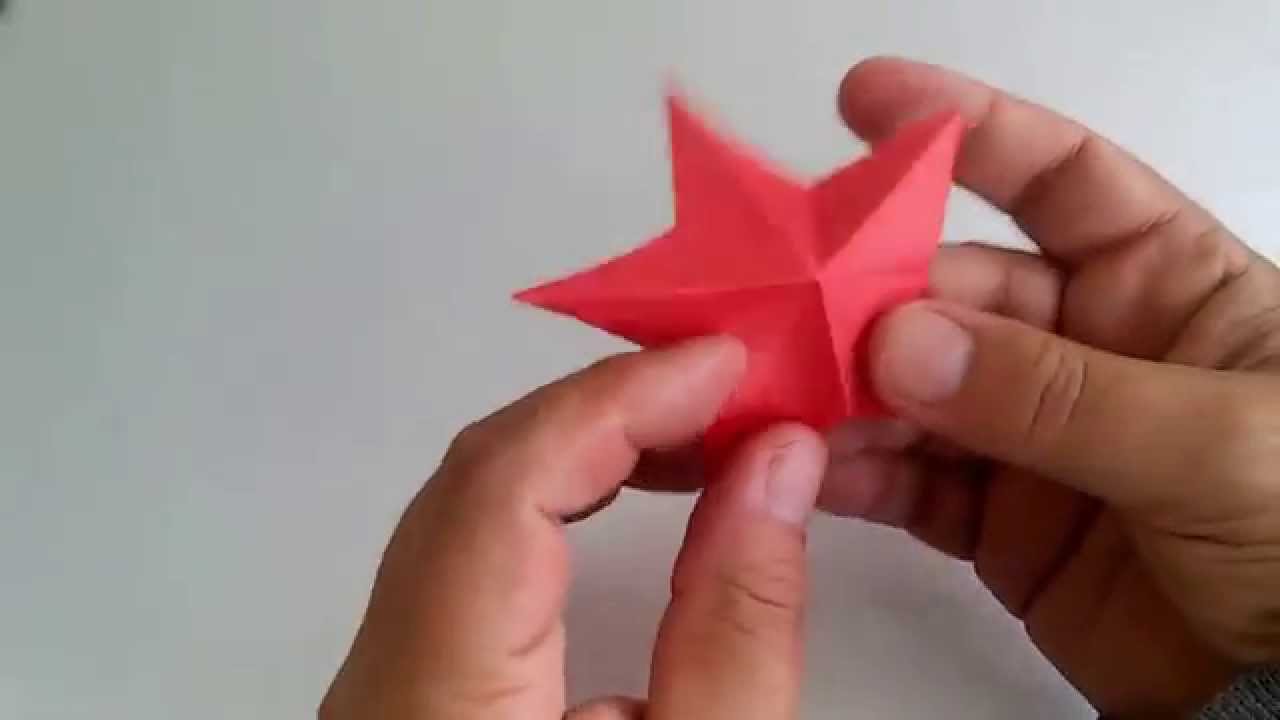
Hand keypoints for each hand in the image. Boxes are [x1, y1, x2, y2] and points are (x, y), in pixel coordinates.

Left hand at [320, 337, 827, 719]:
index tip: (729, 361)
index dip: (619, 398)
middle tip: (732, 387)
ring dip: (584, 450)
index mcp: (438, 696)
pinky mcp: (412, 693)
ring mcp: (384, 683)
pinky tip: (639, 500)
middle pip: (477, 479)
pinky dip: (560, 503)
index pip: (506, 480)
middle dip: (608, 409)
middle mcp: (382, 676)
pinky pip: (473, 556)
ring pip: (469, 511)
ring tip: (705, 432)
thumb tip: (775, 462)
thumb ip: (737, 624)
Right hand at [822, 58, 1279, 715]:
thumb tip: (905, 342)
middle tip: (796, 307)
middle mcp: (1088, 348)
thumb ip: (1056, 395)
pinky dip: (851, 472)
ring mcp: (1032, 435)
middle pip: (953, 291)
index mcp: (1166, 288)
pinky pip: (905, 480)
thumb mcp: (1211, 444)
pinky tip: (807, 465)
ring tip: (779, 393)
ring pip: (911, 387)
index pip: (1060, 179)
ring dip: (843, 388)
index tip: (869, 103)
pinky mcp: (994, 519)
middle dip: (871, 294)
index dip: (968, 131)